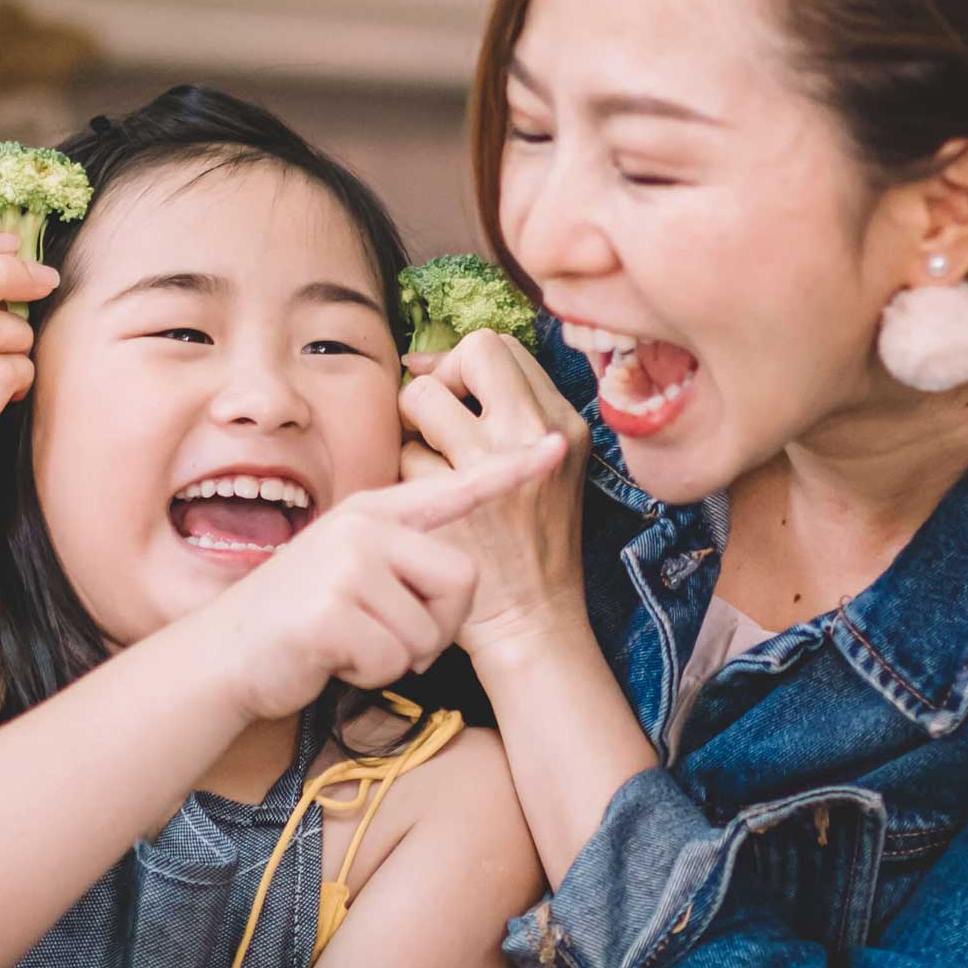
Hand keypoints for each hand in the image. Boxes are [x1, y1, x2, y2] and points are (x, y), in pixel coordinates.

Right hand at [176, 431, 567, 724]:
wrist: (224, 656)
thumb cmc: (299, 621)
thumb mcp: (349, 571)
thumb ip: (398, 559)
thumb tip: (459, 579)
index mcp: (374, 513)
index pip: (454, 488)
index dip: (508, 473)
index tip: (553, 450)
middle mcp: (363, 527)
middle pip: (462, 580)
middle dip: (439, 627)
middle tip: (391, 639)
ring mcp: (345, 565)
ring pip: (429, 631)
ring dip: (399, 657)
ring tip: (351, 644)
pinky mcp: (331, 610)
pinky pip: (393, 658)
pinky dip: (370, 673)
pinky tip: (333, 658)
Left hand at [399, 330, 592, 667]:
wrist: (532, 619)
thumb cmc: (530, 543)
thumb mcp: (545, 468)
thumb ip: (508, 414)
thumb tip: (427, 364)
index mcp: (563, 423)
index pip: (502, 348)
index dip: (463, 363)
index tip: (448, 393)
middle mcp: (533, 435)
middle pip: (472, 352)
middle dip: (440, 378)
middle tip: (432, 422)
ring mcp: (493, 466)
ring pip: (423, 398)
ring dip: (413, 430)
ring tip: (425, 467)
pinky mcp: (454, 501)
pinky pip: (403, 456)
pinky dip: (404, 476)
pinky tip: (422, 506)